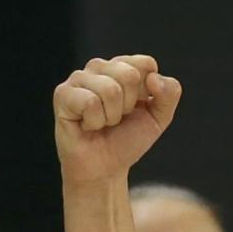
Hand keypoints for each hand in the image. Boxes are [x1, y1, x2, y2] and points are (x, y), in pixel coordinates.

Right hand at [53, 56, 181, 184]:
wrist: (105, 168)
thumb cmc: (128, 139)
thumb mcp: (159, 118)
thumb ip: (169, 93)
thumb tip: (153, 77)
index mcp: (123, 67)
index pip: (146, 64)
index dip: (148, 93)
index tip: (137, 108)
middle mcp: (99, 67)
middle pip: (129, 75)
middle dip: (130, 105)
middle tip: (118, 118)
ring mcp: (79, 78)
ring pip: (110, 89)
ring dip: (112, 116)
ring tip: (103, 122)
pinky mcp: (62, 93)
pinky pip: (90, 102)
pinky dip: (95, 122)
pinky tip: (87, 125)